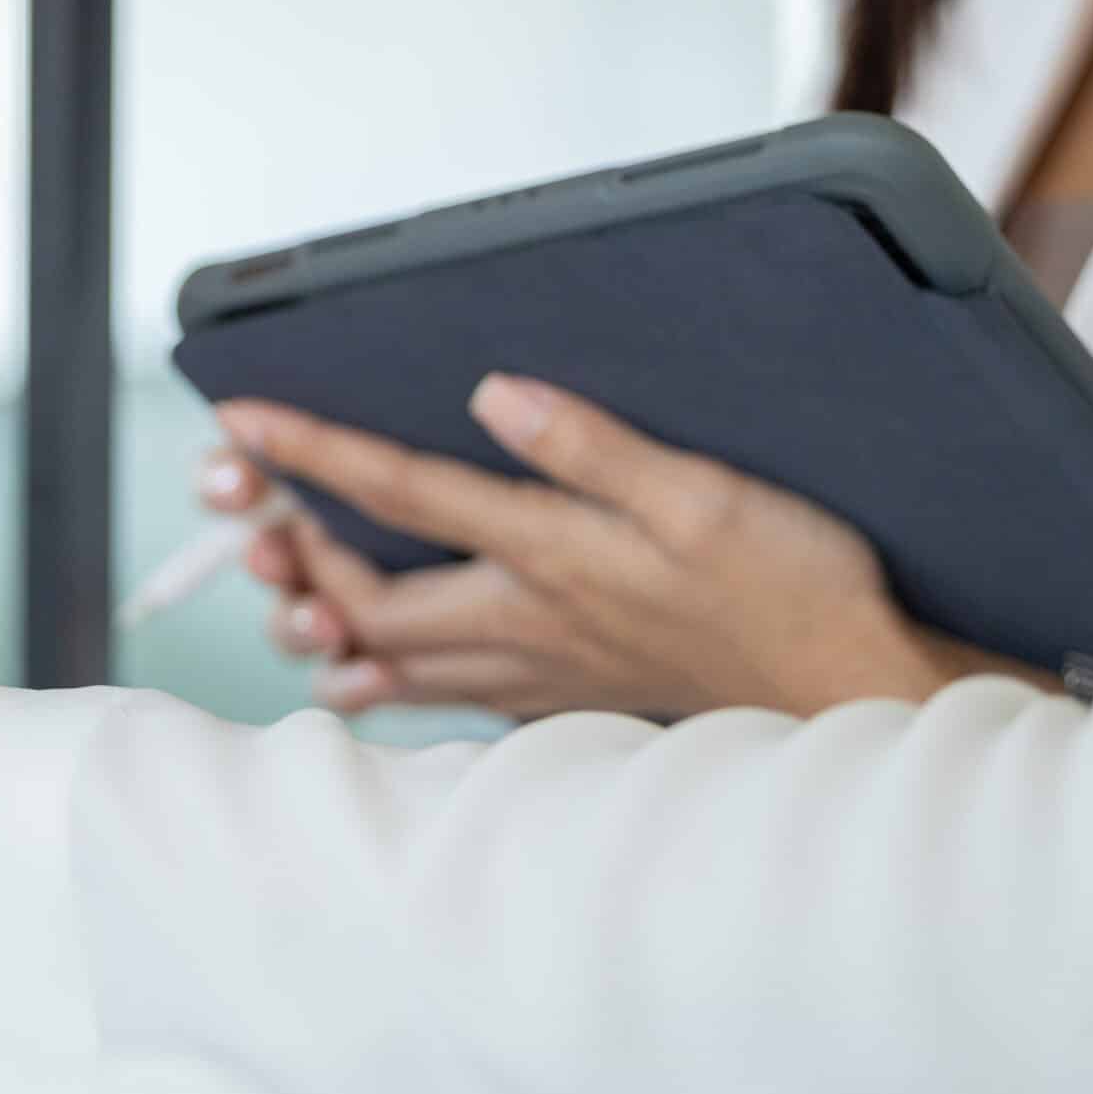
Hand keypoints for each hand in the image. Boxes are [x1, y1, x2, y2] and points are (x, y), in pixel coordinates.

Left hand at [207, 375, 998, 719]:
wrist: (853, 691)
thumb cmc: (791, 589)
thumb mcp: (702, 496)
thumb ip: (591, 446)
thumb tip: (490, 393)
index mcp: (547, 556)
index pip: (398, 494)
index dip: (311, 453)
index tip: (240, 421)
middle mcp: (526, 622)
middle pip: (373, 601)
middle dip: (301, 561)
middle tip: (256, 524)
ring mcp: (545, 670)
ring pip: (403, 665)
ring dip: (334, 633)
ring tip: (287, 609)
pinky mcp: (573, 698)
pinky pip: (456, 700)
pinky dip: (402, 684)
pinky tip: (386, 677)